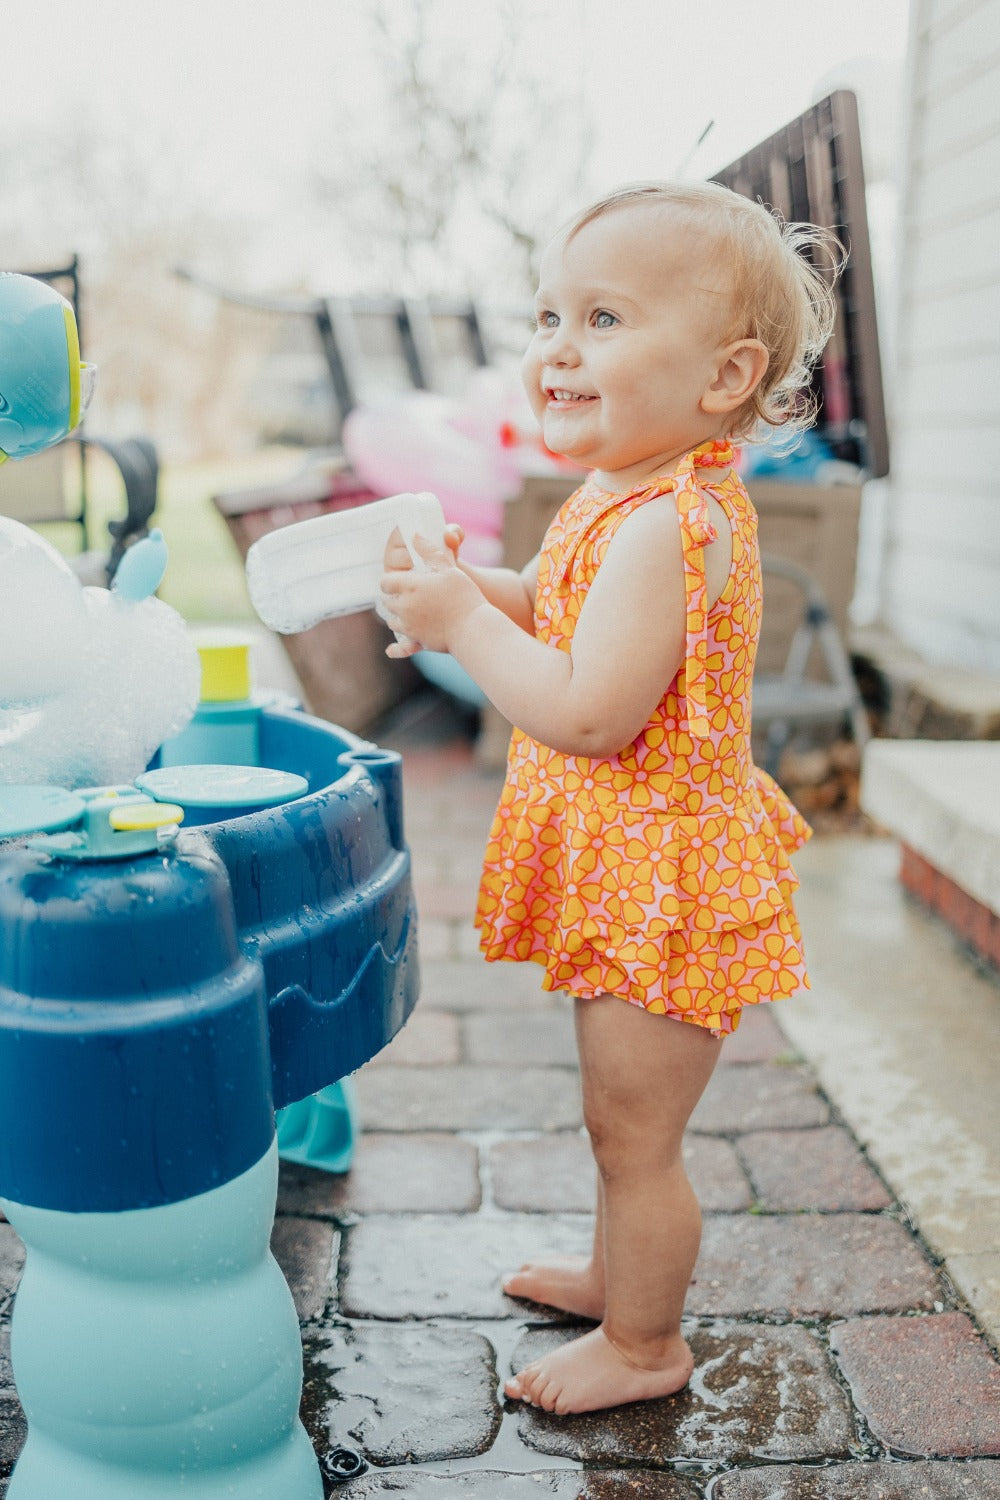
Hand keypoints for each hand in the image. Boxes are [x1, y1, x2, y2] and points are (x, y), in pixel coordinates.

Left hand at [379, 529, 482, 658]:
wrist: (473, 627)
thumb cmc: (464, 595)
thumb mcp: (449, 568)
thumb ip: (430, 551)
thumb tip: (415, 535)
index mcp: (409, 585)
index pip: (385, 581)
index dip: (391, 580)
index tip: (398, 580)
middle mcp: (404, 606)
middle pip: (387, 601)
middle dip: (394, 598)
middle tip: (405, 595)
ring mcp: (408, 626)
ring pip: (392, 621)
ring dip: (397, 616)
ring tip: (410, 613)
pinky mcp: (416, 641)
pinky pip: (400, 646)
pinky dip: (396, 647)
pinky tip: (391, 649)